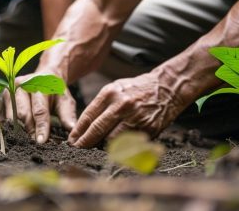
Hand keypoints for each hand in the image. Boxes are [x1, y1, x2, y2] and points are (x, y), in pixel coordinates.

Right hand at [0, 71, 77, 143]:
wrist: (44, 76)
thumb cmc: (54, 91)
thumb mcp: (65, 100)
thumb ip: (67, 114)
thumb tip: (72, 129)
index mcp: (37, 85)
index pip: (39, 110)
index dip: (40, 127)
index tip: (41, 141)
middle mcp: (20, 86)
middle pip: (22, 114)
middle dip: (29, 130)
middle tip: (34, 143)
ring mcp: (8, 91)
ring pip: (10, 116)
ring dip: (17, 130)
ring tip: (24, 140)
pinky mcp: (0, 98)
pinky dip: (1, 125)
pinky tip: (6, 133)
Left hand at [67, 72, 186, 147]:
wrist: (166, 88)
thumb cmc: (136, 89)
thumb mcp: (115, 89)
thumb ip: (100, 106)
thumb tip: (84, 127)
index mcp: (110, 93)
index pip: (89, 117)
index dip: (78, 132)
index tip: (72, 141)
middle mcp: (122, 105)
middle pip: (98, 130)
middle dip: (85, 142)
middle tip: (78, 149)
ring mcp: (136, 118)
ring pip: (112, 139)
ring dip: (102, 146)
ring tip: (96, 148)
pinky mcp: (148, 129)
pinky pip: (129, 143)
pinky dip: (121, 147)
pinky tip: (115, 148)